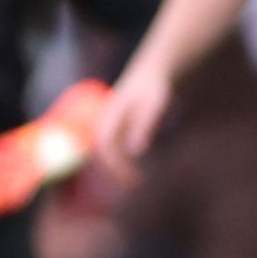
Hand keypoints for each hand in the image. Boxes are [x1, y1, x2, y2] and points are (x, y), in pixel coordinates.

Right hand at [93, 61, 173, 182]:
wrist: (149, 72)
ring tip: (133, 181)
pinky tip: (130, 170)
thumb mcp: (154, 104)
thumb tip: (136, 151)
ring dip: (115, 167)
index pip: (105, 145)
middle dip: (114, 170)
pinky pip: (111, 148)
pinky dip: (119, 161)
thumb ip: (144, 124)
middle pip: (102, 151)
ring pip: (105, 151)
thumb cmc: (153, 88)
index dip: (114, 163)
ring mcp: (108, 123)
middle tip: (132, 185)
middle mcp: (104, 120)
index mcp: (110, 114)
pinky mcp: (114, 126)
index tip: (131, 177)